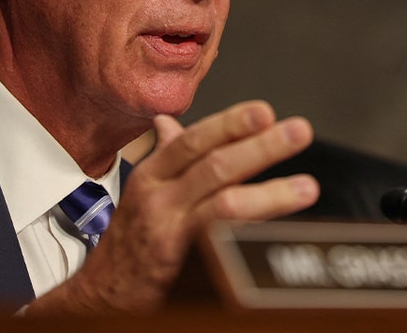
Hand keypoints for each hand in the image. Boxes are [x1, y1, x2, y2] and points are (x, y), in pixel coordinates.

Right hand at [27, 100, 317, 313]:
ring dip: (270, 193)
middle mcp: (158, 198)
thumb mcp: (142, 191)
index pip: (195, 139)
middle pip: (214, 165)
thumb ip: (166, 157)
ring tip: (306, 187)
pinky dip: (247, 235)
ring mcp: (168, 233)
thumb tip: (170, 122)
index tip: (265, 111)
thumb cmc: (128, 240)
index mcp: (153, 174)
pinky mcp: (176, 267)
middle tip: (298, 131)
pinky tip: (274, 233)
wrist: (100, 295)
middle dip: (260, 147)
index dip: (230, 123)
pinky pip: (217, 246)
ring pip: (222, 204)